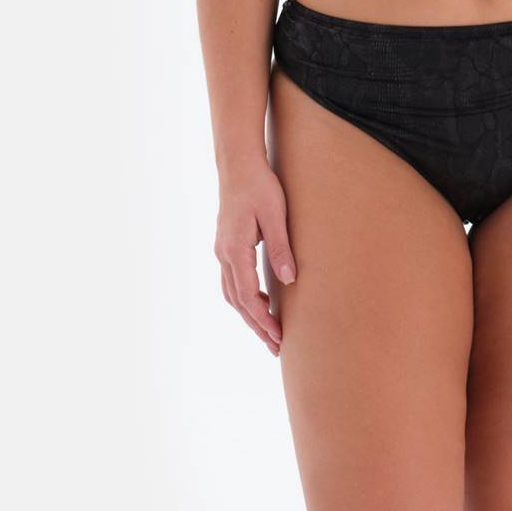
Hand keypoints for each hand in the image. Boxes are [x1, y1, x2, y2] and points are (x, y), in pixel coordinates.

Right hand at [214, 157, 296, 356]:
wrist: (238, 163)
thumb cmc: (259, 185)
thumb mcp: (274, 215)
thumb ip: (280, 247)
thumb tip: (289, 280)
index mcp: (235, 249)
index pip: (248, 296)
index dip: (264, 320)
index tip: (279, 337)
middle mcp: (224, 254)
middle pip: (238, 301)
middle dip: (256, 325)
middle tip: (276, 347)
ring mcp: (222, 250)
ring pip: (232, 293)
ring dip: (249, 314)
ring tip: (268, 332)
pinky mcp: (226, 245)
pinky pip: (232, 280)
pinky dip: (244, 298)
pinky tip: (259, 301)